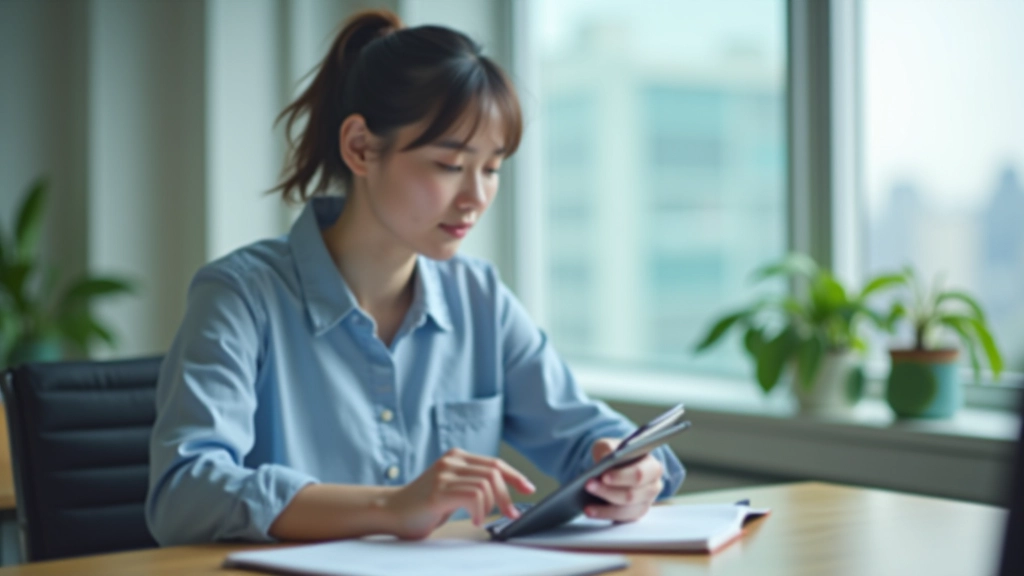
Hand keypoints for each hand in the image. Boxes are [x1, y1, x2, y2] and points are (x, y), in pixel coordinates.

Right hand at [384, 448, 535, 538]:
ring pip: (486, 484)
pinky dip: (480, 511)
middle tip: (511, 514)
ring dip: (491, 506)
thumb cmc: (422, 506)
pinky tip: (473, 520)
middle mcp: (451, 461)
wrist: (390, 512)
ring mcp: (444, 474)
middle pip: (494, 472)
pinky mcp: (438, 491)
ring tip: (481, 519)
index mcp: (456, 457)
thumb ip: (472, 486)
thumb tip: (506, 496)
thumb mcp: (452, 490)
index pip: (495, 463)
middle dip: (508, 496)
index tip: (529, 489)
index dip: (516, 476)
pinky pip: (474, 496)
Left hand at [585, 438, 663, 522]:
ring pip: (626, 510)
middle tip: (588, 485)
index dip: (622, 476)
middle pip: (632, 495)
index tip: (603, 476)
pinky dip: (604, 515)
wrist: (614, 466)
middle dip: (608, 491)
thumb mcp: (610, 445)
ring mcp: (646, 503)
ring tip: (587, 505)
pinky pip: (621, 519)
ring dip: (605, 508)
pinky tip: (590, 511)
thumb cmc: (614, 454)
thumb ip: (609, 449)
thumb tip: (605, 459)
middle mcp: (653, 487)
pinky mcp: (635, 514)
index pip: (639, 474)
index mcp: (652, 467)